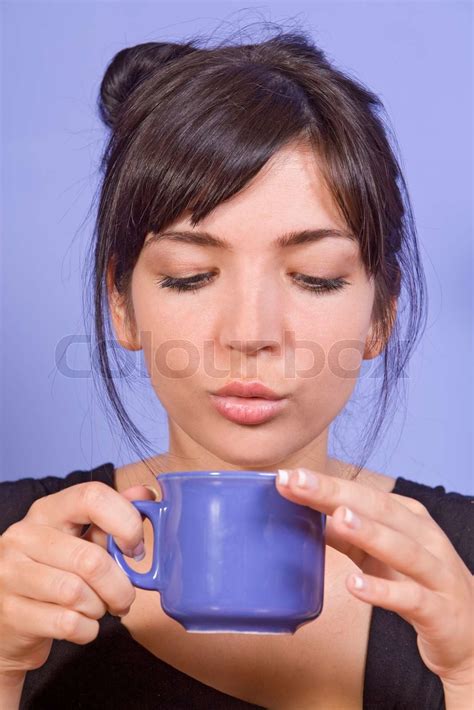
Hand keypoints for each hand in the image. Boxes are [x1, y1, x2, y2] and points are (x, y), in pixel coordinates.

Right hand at [0, 482, 154, 674]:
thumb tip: (146, 494)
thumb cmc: (54, 572)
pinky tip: (83, 625)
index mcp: (47, 510)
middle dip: (120, 586)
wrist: (10, 620)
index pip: (92, 497)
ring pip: (78, 594)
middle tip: (125, 597)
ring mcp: (10, 574)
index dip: (125, 521)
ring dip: (100, 608)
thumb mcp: (81, 538)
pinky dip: (87, 630)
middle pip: (91, 559)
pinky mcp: (10, 612)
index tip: (135, 549)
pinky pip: (68, 623)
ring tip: (98, 608)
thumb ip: (113, 516)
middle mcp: (24, 536)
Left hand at [275, 467, 473, 685]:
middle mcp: (426, 538)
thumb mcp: (381, 557)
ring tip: (335, 518)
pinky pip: (411, 598)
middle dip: (337, 494)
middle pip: (380, 510)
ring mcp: (437, 573)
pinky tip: (354, 586)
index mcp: (410, 518)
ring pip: (402, 548)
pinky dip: (383, 591)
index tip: (289, 476)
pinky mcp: (439, 611)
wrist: (471, 633)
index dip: (327, 484)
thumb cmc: (420, 585)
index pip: (364, 494)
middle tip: (297, 482)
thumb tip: (309, 516)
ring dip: (368, 532)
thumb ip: (349, 538)